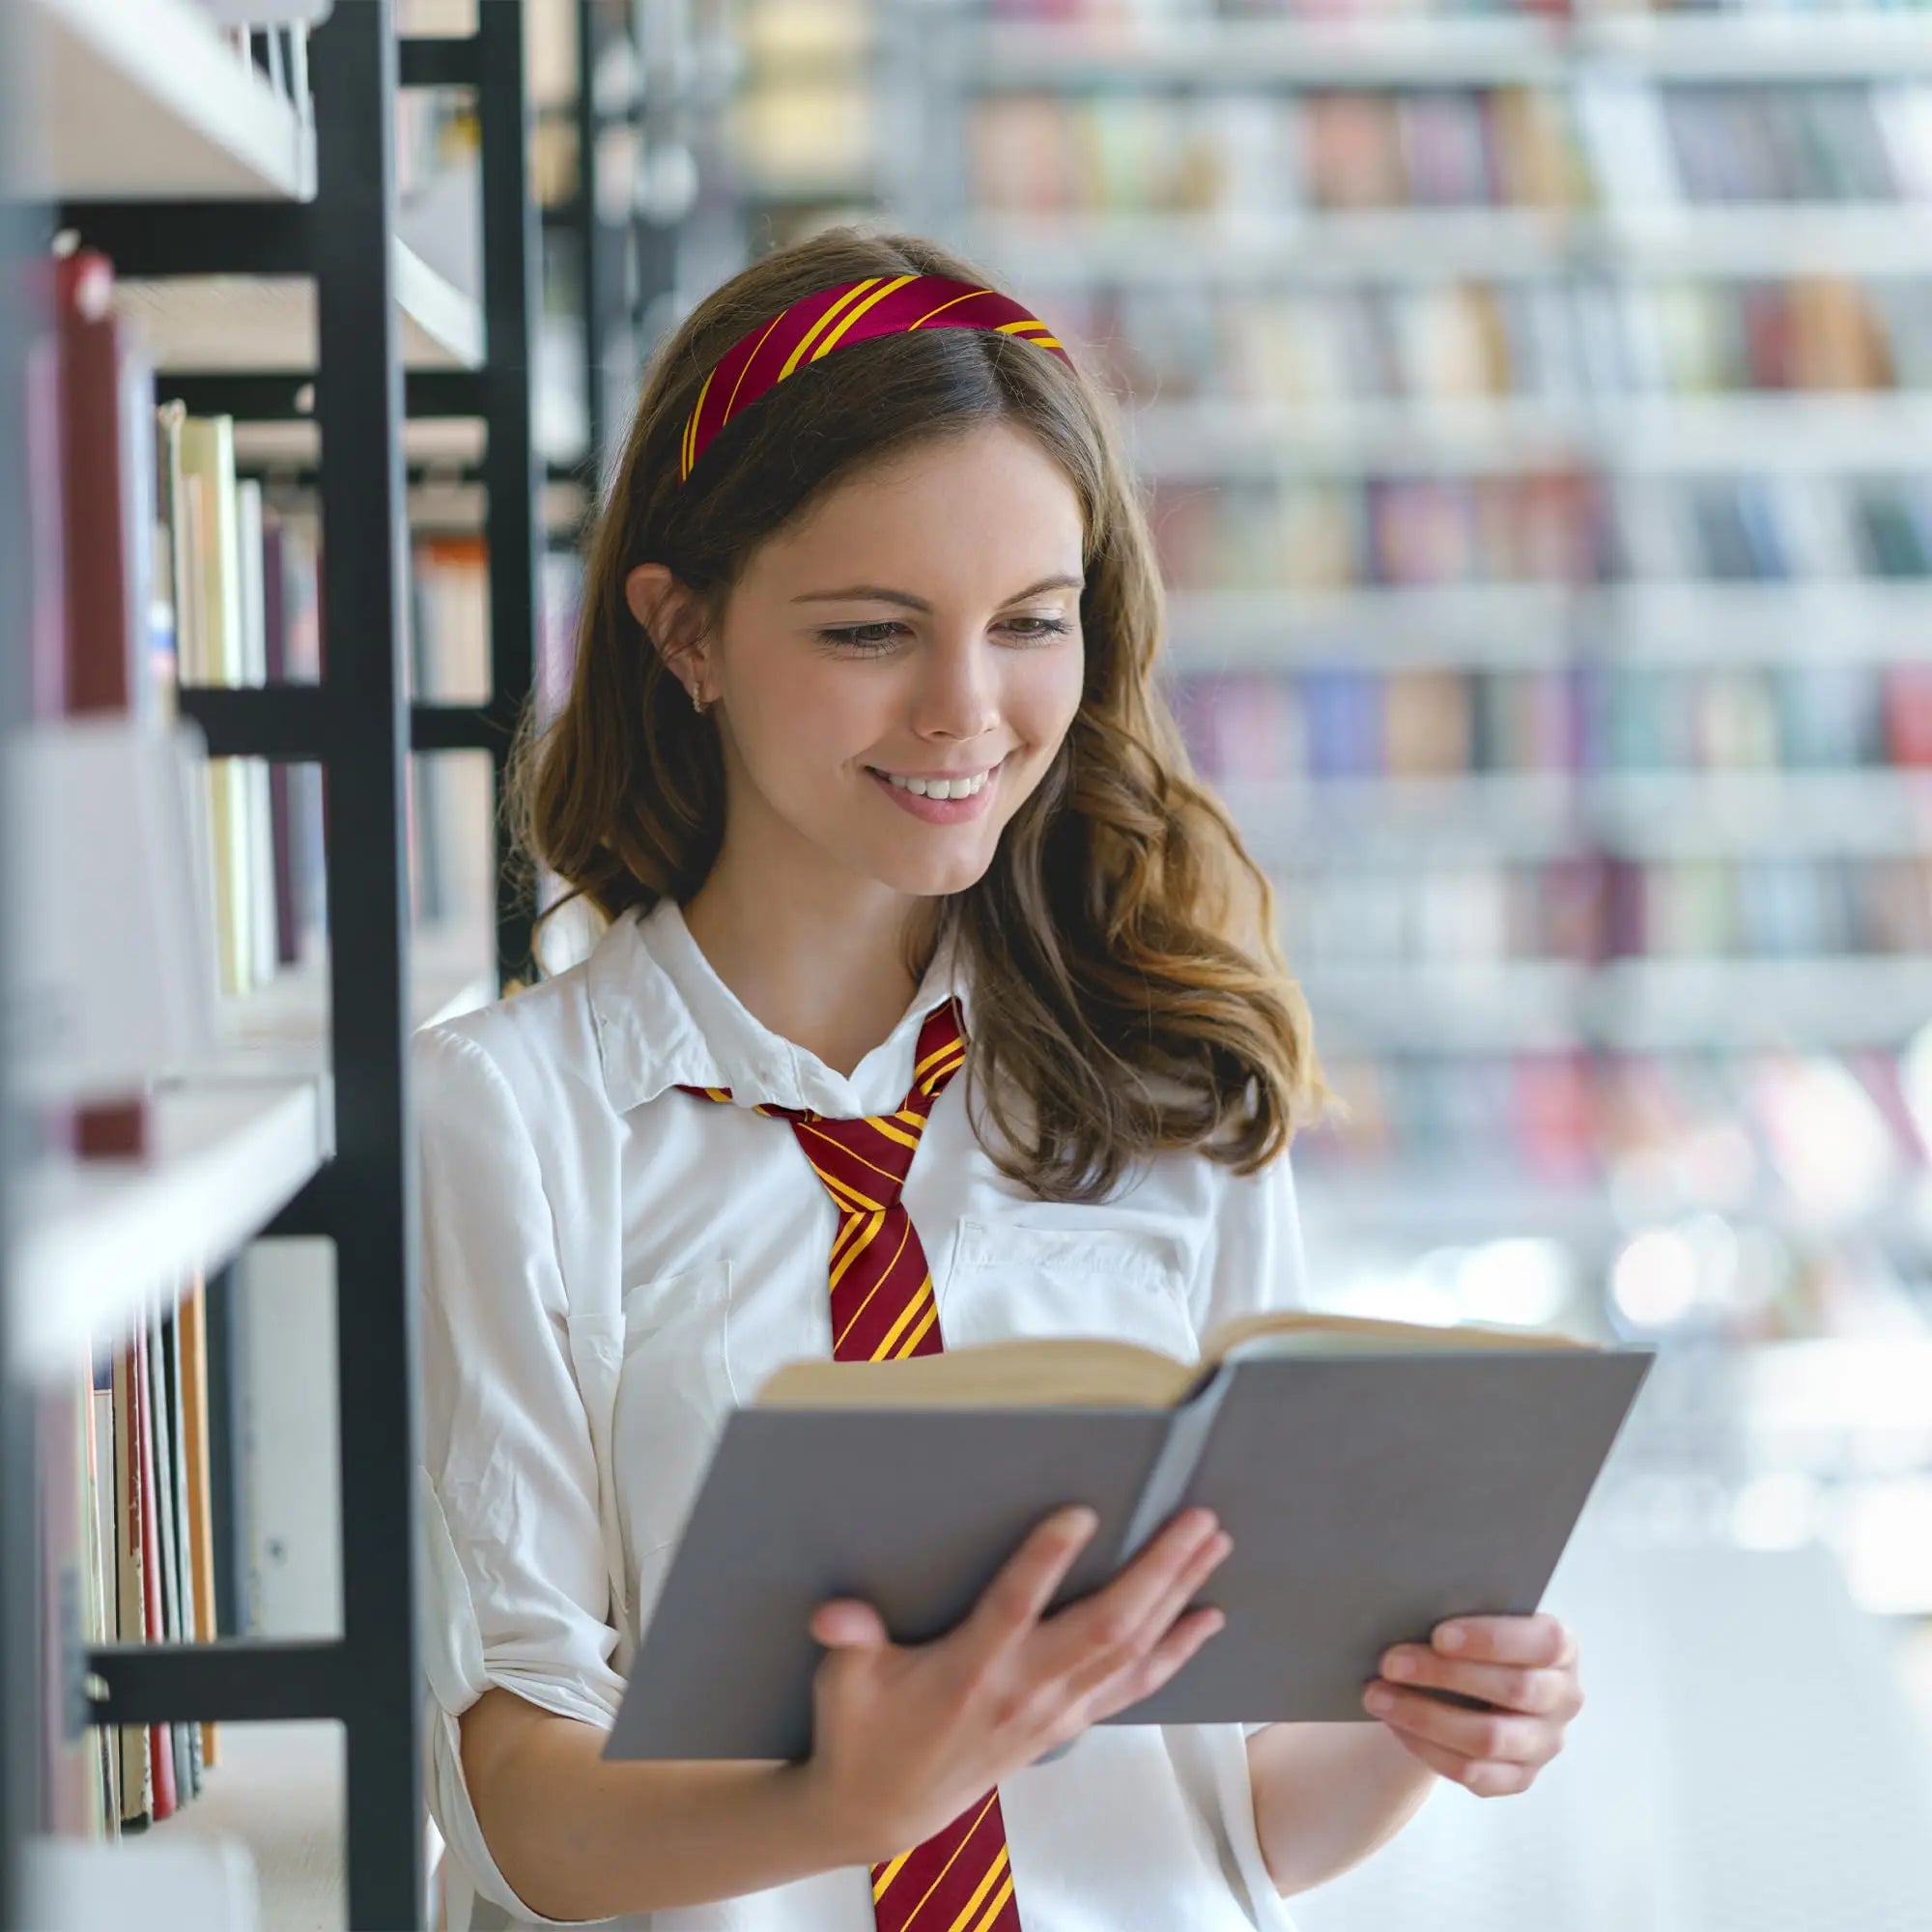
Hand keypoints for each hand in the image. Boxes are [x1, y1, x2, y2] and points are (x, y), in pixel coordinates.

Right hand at [800, 1504, 1232, 1863]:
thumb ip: (850, 1642)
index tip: (1081, 1512)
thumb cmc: (864, 1730)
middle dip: (1156, 1571)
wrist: (882, 1810)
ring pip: (1131, 1650)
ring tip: (1212, 1543)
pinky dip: (1176, 1651)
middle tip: (1195, 1518)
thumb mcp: (844, 1683)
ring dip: (1177, 1595)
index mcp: (969, 1670)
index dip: (1047, 1561)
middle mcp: (1024, 1690)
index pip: (1015, 1608)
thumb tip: (835, 1614)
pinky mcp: (1066, 1723)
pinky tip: (1207, 1618)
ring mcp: (1054, 1711)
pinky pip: (1135, 1686)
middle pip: (1105, 1626)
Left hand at [1360, 1614, 1582, 1798]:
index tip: (1438, 1635)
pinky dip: (1428, 1748)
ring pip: (1489, 1739)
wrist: (1470, 1684)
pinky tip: (1395, 1724)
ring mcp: (1544, 1743)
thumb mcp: (1474, 1620)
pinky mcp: (1520, 1777)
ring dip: (1425, 1717)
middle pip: (1514, 1690)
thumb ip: (1459, 1613)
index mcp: (1560, 1648)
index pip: (1543, 1642)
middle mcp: (1563, 1698)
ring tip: (1377, 1696)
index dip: (1491, 1639)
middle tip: (1389, 1662)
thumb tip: (1407, 1611)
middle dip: (1444, 1675)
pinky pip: (1474, 1774)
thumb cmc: (1470, 1639)